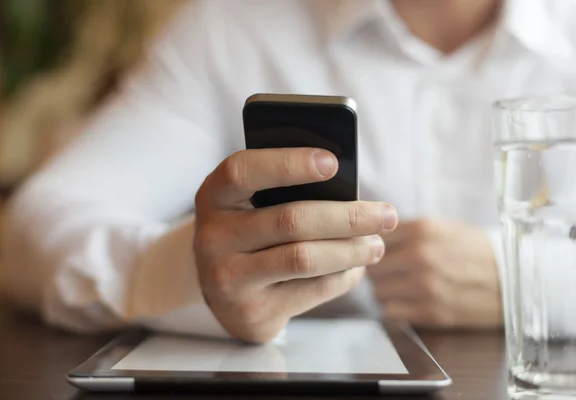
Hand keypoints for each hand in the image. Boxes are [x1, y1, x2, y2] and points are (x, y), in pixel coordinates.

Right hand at [194, 148, 397, 342]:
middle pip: (290, 220)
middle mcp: (213, 237)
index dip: (288, 164)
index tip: (333, 162)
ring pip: (304, 258)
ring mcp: (228, 278)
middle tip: (387, 215)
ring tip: (377, 244)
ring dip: (351, 250)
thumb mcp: (251, 204)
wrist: (224, 291)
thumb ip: (284, 191)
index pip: (244, 170)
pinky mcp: (251, 311)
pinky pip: (311, 290)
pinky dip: (342, 277)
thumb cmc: (250, 231)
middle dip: (348, 216)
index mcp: (214, 196)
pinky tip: (355, 266)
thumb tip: (350, 193)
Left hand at [368, 218, 501, 328]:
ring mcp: (424, 285)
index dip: (372, 247)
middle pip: (372, 266)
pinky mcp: (430, 312)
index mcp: (422, 229)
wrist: (511, 279)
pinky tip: (407, 303)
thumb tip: (369, 238)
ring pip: (377, 291)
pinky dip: (394, 309)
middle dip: (377, 271)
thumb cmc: (473, 252)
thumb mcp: (441, 227)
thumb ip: (405, 232)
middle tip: (389, 273)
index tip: (376, 253)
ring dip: (384, 291)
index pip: (372, 237)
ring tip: (400, 288)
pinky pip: (390, 312)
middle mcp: (420, 255)